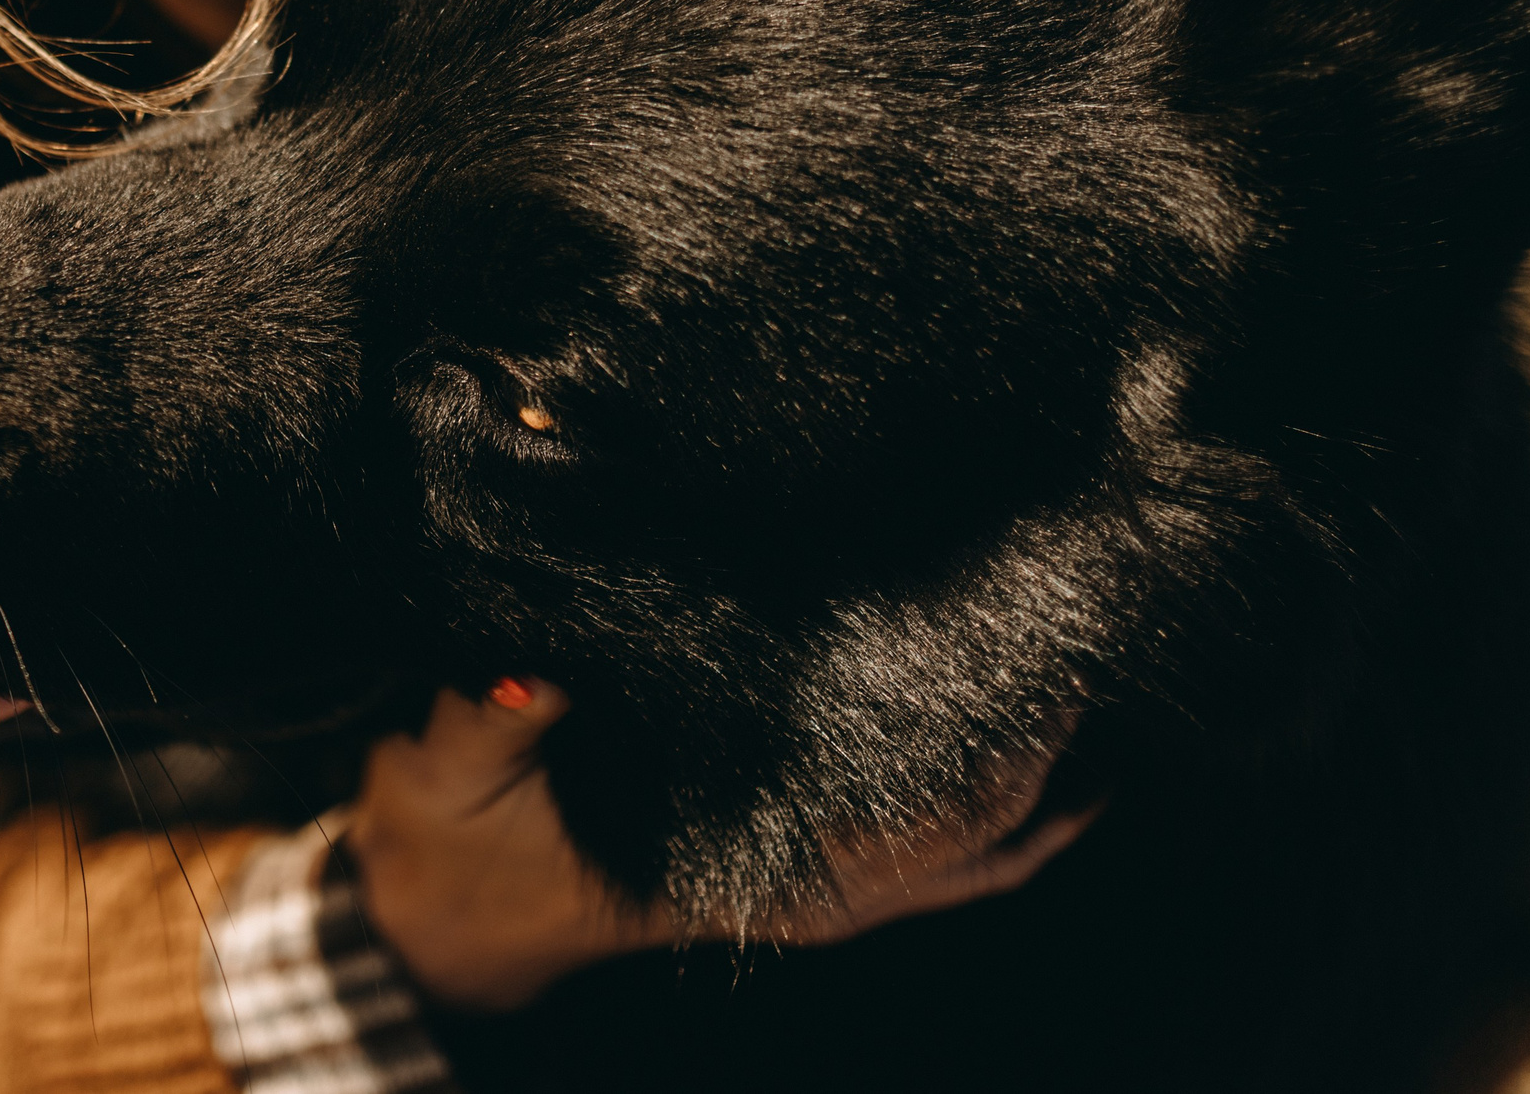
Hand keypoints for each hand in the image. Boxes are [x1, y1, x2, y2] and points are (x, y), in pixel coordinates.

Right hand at [342, 680, 1098, 1010]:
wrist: (441, 917)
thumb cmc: (450, 836)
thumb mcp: (451, 764)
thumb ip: (493, 705)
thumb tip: (533, 651)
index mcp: (741, 865)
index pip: (908, 809)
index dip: (985, 731)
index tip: (1023, 633)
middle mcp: (803, 892)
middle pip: (980, 825)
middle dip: (1043, 730)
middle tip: (1076, 612)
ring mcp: (814, 892)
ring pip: (980, 849)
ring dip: (1045, 770)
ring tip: (1088, 662)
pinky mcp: (805, 873)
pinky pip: (947, 860)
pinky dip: (1015, 816)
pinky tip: (1064, 761)